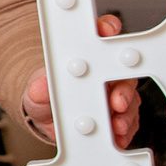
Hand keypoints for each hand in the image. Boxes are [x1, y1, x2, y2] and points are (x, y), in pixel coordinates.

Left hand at [21, 13, 143, 146]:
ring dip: (125, 113)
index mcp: (89, 56)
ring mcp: (115, 95)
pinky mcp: (119, 117)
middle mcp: (107, 73)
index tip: (107, 29)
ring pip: (129, 100)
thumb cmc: (45, 95)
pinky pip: (127, 123)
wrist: (46, 119)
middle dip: (122, 87)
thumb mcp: (36, 91)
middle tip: (116, 100)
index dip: (107, 28)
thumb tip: (40, 86)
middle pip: (124, 73)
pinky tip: (118, 137)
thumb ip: (38, 88)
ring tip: (116, 125)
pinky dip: (124, 131)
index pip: (102, 34)